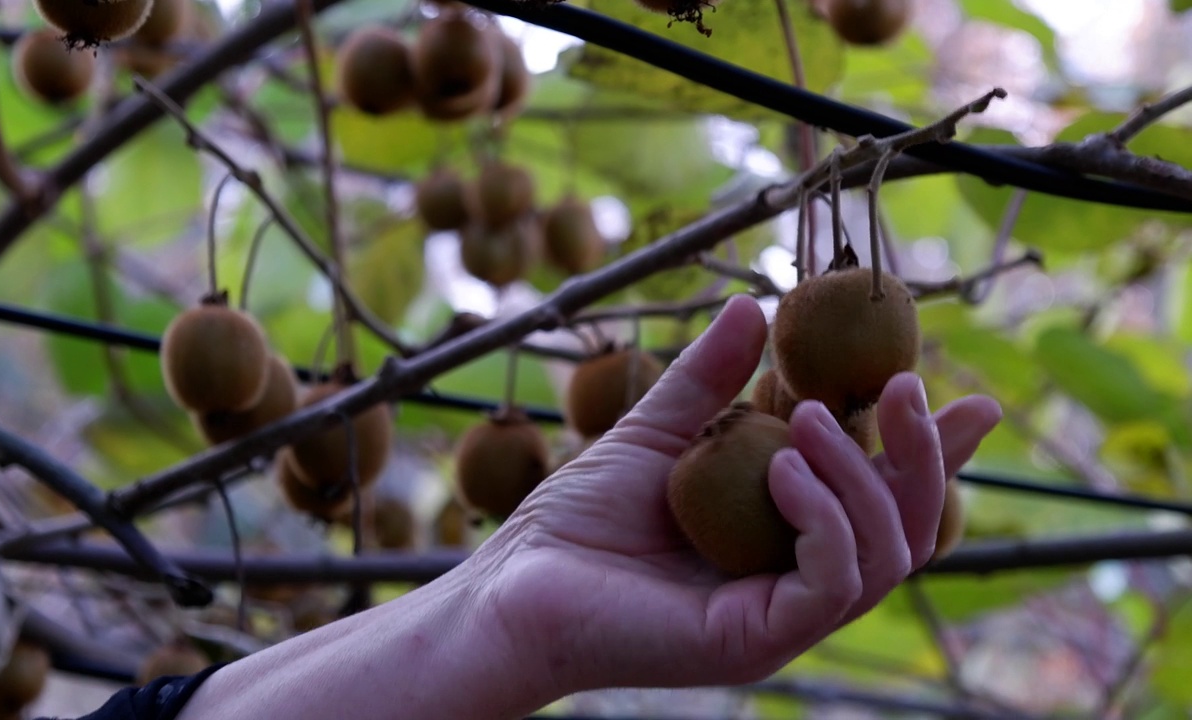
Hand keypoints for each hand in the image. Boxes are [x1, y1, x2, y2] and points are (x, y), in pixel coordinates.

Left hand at [472, 294, 1001, 694]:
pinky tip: (786, 468)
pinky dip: (825, 517)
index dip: (933, 453)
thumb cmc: (577, 519)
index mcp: (785, 539)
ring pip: (884, 555)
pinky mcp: (756, 642)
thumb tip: (754, 305)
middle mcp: (796, 582)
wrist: (513, 583)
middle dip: (921, 456)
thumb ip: (710, 380)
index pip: (882, 500)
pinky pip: (832, 583)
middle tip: (904, 387)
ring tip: (810, 416)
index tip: (973, 400)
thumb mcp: (657, 432)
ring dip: (863, 475)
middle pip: (906, 529)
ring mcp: (781, 619)